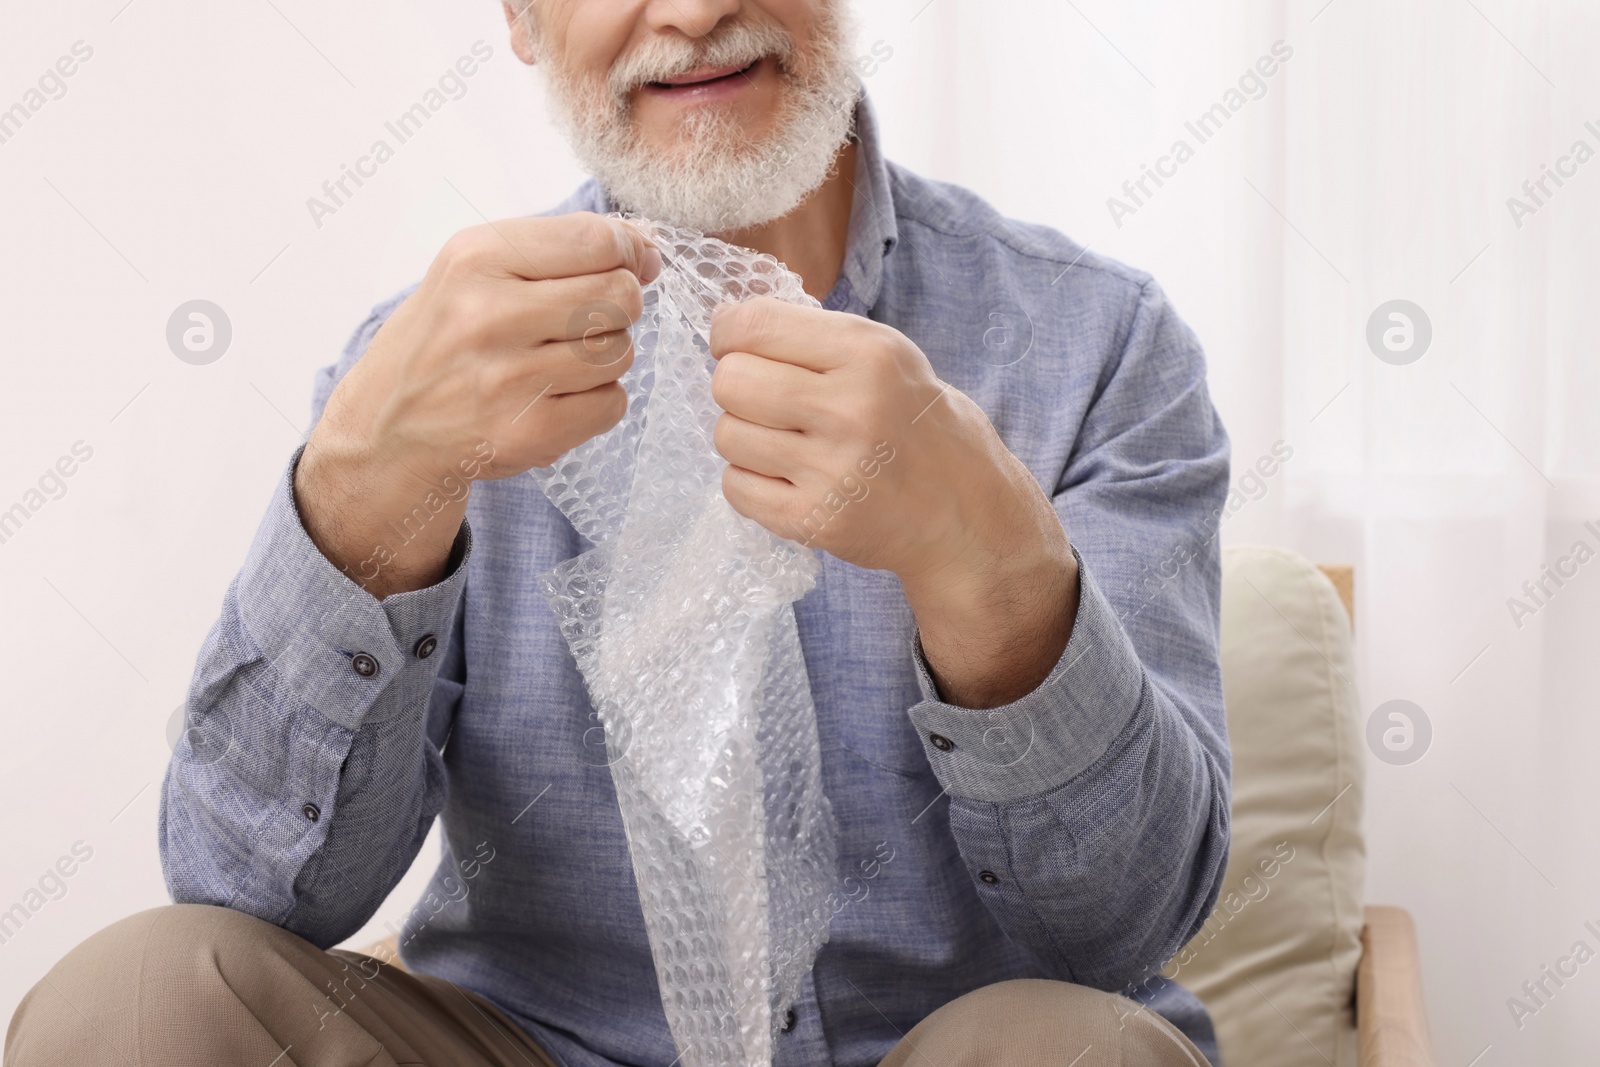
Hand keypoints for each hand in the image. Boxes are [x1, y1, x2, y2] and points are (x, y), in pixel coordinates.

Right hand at [297, 212, 661, 597]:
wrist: (388, 428)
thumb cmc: (445, 338)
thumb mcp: (477, 269)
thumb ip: (560, 247)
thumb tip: (647, 244)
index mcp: (476, 258)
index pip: (596, 240)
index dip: (630, 252)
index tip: (631, 264)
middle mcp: (487, 315)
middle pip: (619, 296)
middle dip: (619, 306)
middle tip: (587, 318)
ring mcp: (506, 380)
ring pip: (620, 353)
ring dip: (604, 356)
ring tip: (560, 360)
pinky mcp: (525, 433)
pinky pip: (611, 404)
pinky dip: (597, 401)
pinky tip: (558, 396)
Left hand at [708, 297, 1077, 707]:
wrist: (966, 513)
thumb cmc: (918, 426)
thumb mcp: (889, 356)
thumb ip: (815, 336)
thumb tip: (725, 324)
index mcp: (868, 353)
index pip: (752, 325)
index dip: (728, 334)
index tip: (735, 347)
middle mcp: (850, 408)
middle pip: (730, 381)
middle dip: (738, 387)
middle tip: (767, 402)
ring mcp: (831, 470)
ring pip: (727, 435)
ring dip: (746, 438)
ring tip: (786, 444)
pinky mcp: (815, 520)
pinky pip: (736, 488)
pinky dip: (751, 483)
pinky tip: (788, 479)